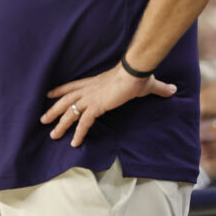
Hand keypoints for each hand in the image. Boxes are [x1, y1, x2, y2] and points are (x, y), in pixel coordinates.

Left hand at [41, 64, 176, 147]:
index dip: (60, 91)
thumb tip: (172, 89)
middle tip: (43, 120)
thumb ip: (157, 88)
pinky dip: (78, 133)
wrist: (136, 72)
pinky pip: (84, 123)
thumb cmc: (139, 75)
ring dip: (60, 124)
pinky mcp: (97, 106)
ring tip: (52, 135)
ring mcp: (91, 98)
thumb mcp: (146, 83)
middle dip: (53, 110)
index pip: (72, 86)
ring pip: (70, 112)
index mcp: (95, 83)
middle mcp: (89, 90)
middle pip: (66, 100)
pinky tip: (74, 143)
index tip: (49, 95)